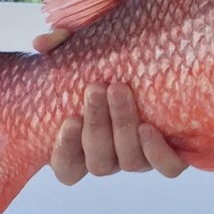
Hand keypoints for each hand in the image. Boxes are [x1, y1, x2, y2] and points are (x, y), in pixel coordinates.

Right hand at [37, 28, 187, 183]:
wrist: (159, 64)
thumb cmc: (108, 66)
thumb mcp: (81, 55)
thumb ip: (57, 47)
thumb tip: (41, 43)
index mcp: (84, 148)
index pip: (67, 170)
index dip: (65, 152)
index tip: (70, 118)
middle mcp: (113, 158)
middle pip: (99, 162)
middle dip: (96, 124)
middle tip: (96, 88)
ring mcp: (142, 158)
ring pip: (129, 161)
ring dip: (122, 125)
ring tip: (119, 90)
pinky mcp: (171, 154)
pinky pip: (168, 168)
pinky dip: (157, 153)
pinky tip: (148, 127)